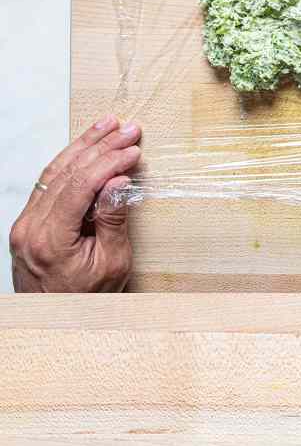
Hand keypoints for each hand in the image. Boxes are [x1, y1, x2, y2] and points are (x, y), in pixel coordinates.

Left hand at [10, 116, 140, 292]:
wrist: (55, 318)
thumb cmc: (87, 298)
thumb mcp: (112, 264)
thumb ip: (112, 221)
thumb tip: (118, 183)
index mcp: (50, 239)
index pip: (79, 186)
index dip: (107, 163)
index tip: (132, 150)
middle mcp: (30, 227)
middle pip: (64, 174)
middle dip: (99, 147)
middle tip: (126, 129)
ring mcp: (24, 223)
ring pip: (52, 173)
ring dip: (82, 147)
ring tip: (106, 127)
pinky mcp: (27, 223)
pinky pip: (47, 184)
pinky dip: (69, 163)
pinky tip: (84, 149)